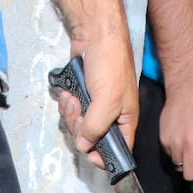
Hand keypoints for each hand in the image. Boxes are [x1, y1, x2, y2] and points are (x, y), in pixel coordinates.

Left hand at [53, 0, 138, 168]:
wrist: (94, 36)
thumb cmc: (110, 65)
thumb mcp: (106, 102)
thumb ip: (96, 128)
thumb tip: (84, 146)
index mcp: (125, 120)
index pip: (118, 149)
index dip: (104, 156)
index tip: (90, 155)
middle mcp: (110, 115)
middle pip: (92, 139)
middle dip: (81, 128)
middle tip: (80, 114)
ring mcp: (94, 106)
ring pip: (78, 125)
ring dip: (71, 114)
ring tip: (74, 98)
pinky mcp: (81, 96)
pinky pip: (70, 110)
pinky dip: (67, 103)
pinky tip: (70, 91)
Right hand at [159, 83, 192, 191]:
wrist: (186, 91)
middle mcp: (188, 146)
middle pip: (187, 175)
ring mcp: (174, 143)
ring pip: (177, 166)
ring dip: (183, 162)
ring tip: (188, 147)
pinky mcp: (163, 139)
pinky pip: (169, 155)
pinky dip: (174, 152)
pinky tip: (180, 138)